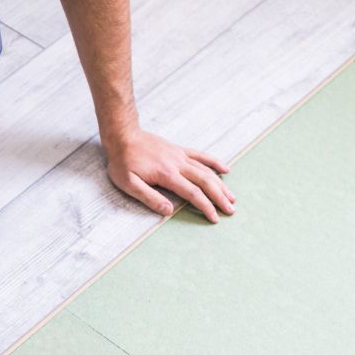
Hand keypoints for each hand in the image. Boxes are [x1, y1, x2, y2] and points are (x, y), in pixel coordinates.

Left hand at [104, 129, 234, 222]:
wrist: (123, 136)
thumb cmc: (122, 162)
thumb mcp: (129, 183)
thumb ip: (149, 197)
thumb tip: (168, 211)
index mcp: (167, 175)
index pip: (192, 193)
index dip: (205, 206)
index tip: (215, 218)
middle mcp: (178, 164)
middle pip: (205, 182)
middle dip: (220, 197)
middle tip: (231, 210)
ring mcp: (180, 156)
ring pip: (206, 170)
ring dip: (221, 184)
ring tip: (232, 197)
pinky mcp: (179, 150)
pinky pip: (201, 156)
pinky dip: (214, 163)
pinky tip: (225, 169)